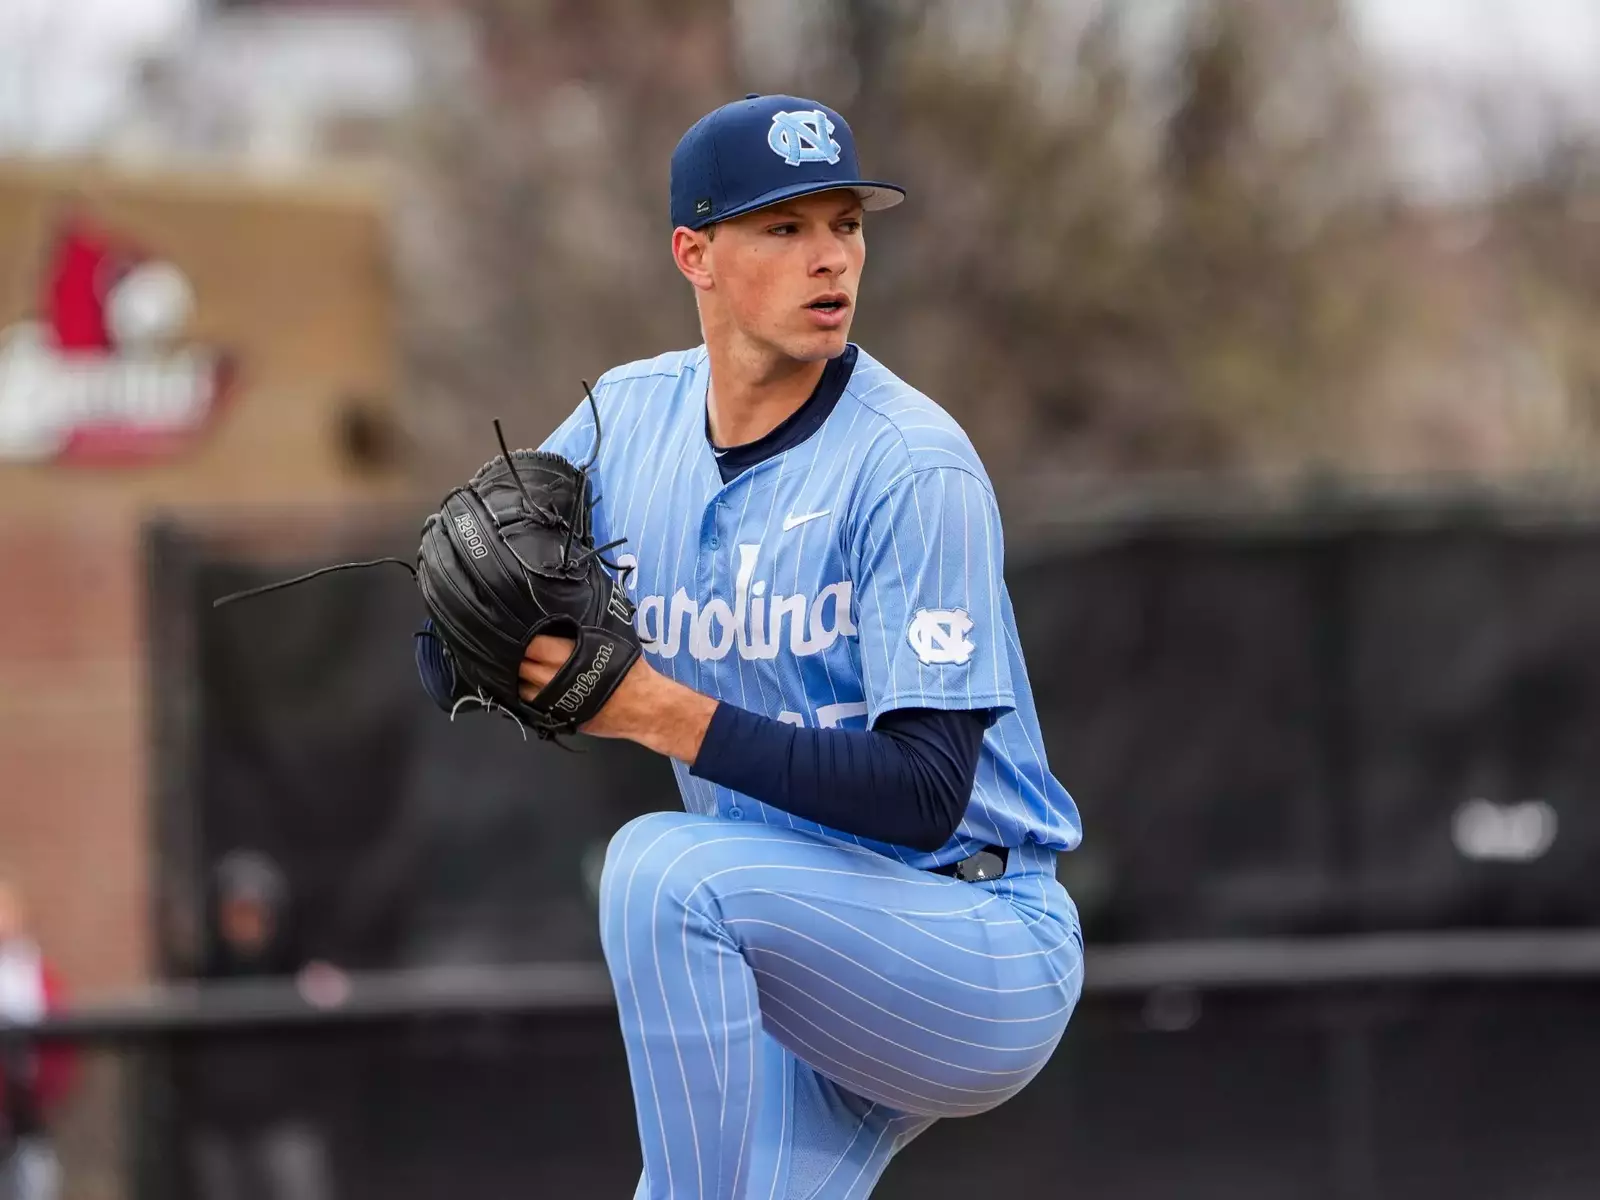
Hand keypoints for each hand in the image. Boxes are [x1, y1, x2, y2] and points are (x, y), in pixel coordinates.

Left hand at [520, 633, 716, 757]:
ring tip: (523, 671)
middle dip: (518, 659)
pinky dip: (527, 696)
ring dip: (519, 679)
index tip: (520, 634)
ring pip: (519, 687)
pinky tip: (531, 689)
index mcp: (564, 653)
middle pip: (519, 665)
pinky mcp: (555, 716)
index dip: (521, 638)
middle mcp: (552, 676)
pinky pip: (530, 705)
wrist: (642, 706)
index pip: (528, 644)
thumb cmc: (628, 670)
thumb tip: (562, 621)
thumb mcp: (606, 639)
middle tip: (517, 651)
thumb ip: (579, 632)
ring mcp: (551, 699)